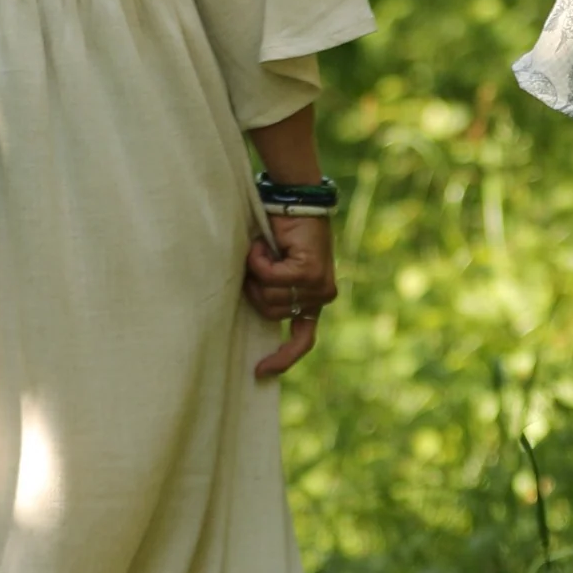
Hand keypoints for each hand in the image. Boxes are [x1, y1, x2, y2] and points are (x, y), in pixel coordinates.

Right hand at [244, 213, 335, 378]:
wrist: (296, 201)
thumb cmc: (280, 233)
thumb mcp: (275, 269)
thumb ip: (271, 291)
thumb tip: (252, 312)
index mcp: (312, 300)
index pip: (303, 340)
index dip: (283, 359)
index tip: (260, 372)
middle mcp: (320, 297)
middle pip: (270, 312)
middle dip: (255, 288)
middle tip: (257, 261)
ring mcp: (318, 286)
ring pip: (269, 296)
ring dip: (256, 271)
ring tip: (263, 249)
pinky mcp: (310, 272)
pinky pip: (270, 277)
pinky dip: (258, 260)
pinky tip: (263, 244)